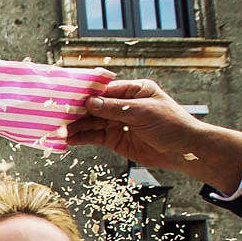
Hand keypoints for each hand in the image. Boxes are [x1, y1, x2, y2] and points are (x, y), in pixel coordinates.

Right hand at [64, 79, 241, 195]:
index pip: (104, 89)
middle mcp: (123, 104)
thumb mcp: (143, 112)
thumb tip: (89, 102)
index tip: (67, 95)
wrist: (184, 151)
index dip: (85, 93)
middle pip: (94, 106)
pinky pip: (94, 137)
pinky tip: (68, 140)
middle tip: (56, 115)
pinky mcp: (115, 139)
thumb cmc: (171, 124)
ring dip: (75, 126)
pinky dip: (81, 138)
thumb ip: (114, 108)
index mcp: (134, 90)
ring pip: (91, 122)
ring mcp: (118, 122)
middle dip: (76, 111)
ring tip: (58, 130)